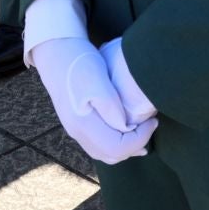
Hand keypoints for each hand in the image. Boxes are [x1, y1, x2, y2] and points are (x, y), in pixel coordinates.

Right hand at [30, 36, 156, 164]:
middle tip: (150, 124)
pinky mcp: (78, 125)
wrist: (56, 54)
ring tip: (143, 132)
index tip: (151, 121)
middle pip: (112, 155)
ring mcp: (76, 131)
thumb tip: (126, 127)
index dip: (139, 138)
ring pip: (105, 153)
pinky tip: (127, 132)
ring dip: (127, 147)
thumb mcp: (97, 78)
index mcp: (83, 123)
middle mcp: (78, 133)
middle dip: (135, 144)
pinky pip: (100, 145)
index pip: (116, 148)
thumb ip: (111, 105)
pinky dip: (116, 143)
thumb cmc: (79, 63)